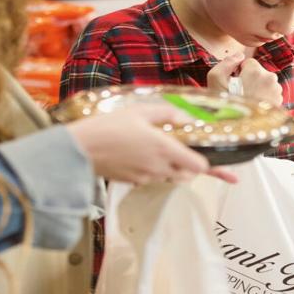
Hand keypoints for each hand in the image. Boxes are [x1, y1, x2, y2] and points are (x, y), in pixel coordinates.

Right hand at [67, 105, 238, 185]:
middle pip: (188, 176)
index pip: (200, 167)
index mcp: (166, 150)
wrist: (78, 149)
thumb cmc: (108, 126)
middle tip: (188, 154)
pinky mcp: (134, 182)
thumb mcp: (139, 111)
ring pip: (170, 178)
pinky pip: (151, 178)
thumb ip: (166, 114)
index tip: (214, 161)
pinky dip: (152, 170)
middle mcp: (160, 168)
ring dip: (172, 168)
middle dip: (191, 167)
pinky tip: (139, 154)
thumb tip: (185, 119)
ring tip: (159, 149)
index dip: (208, 164)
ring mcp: (146, 178)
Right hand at [206, 50, 284, 109]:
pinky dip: (264, 98)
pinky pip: (271, 94)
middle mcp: (270, 78)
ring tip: (247, 100)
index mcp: (256, 71)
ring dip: (258, 88)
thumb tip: (239, 55)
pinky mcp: (280, 102)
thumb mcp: (215, 78)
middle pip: (259, 72)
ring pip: (266, 83)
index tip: (235, 82)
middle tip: (240, 92)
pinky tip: (254, 106)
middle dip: (251, 79)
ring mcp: (277, 91)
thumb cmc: (224, 103)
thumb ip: (226, 62)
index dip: (240, 71)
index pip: (249, 62)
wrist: (237, 128)